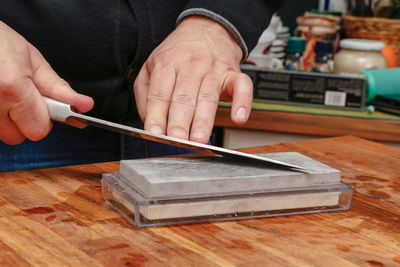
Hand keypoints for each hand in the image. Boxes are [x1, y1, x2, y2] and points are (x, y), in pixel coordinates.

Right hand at [0, 21, 93, 144]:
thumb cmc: (0, 44)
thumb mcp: (34, 61)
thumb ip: (60, 88)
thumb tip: (84, 105)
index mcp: (12, 87)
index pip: (39, 130)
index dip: (44, 120)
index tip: (44, 108)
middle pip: (19, 137)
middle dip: (25, 121)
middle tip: (22, 98)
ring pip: (3, 133)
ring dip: (8, 120)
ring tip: (5, 94)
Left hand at [134, 16, 252, 143]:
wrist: (207, 29)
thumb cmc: (179, 53)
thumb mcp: (152, 66)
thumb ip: (145, 93)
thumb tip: (148, 120)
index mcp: (167, 63)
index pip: (159, 94)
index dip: (156, 115)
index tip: (154, 132)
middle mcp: (190, 66)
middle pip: (183, 97)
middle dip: (180, 122)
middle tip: (177, 140)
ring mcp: (213, 70)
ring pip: (208, 97)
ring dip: (204, 121)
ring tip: (199, 139)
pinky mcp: (233, 74)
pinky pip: (242, 87)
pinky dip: (243, 102)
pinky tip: (239, 118)